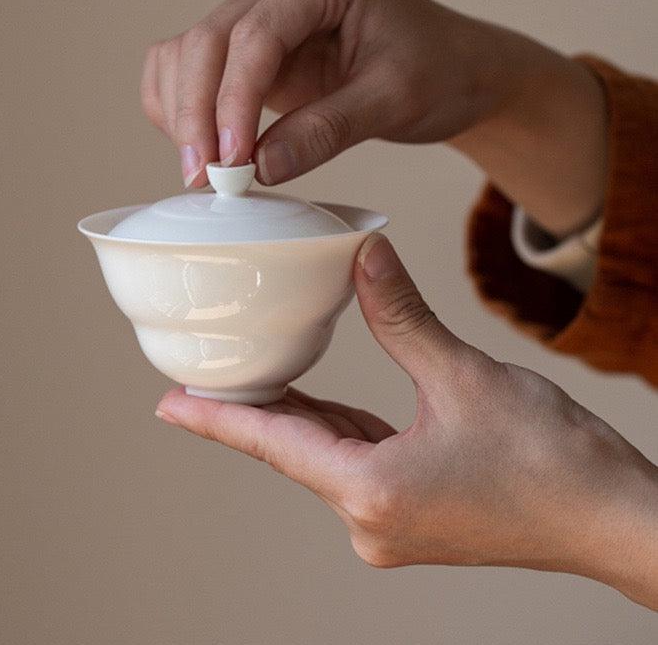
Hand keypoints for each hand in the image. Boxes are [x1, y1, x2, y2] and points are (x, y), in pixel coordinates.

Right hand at [141, 0, 607, 235]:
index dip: (234, 100)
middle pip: (209, 39)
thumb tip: (257, 169)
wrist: (456, 69)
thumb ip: (326, 131)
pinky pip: (190, 66)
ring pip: (187, 52)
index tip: (233, 162)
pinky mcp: (251, 44)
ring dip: (182, 111)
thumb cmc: (439, 73)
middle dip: (197, 111)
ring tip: (203, 173)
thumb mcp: (394, 102)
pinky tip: (200, 147)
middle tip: (203, 177)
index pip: (257, 33)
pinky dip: (180, 105)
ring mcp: (262, 9)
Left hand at [155, 234, 657, 608]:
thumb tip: (364, 257)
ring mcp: (393, 522)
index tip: (166, 405)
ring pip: (326, 454)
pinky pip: (358, 463)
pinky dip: (338, 428)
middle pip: (293, 448)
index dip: (214, 419)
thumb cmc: (552, 462)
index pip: (272, 443)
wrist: (614, 521)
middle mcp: (371, 519)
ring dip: (297, 416)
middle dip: (251, 410)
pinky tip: (321, 399)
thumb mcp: (466, 376)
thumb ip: (402, 316)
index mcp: (372, 490)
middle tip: (198, 379)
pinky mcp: (415, 514)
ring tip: (255, 377)